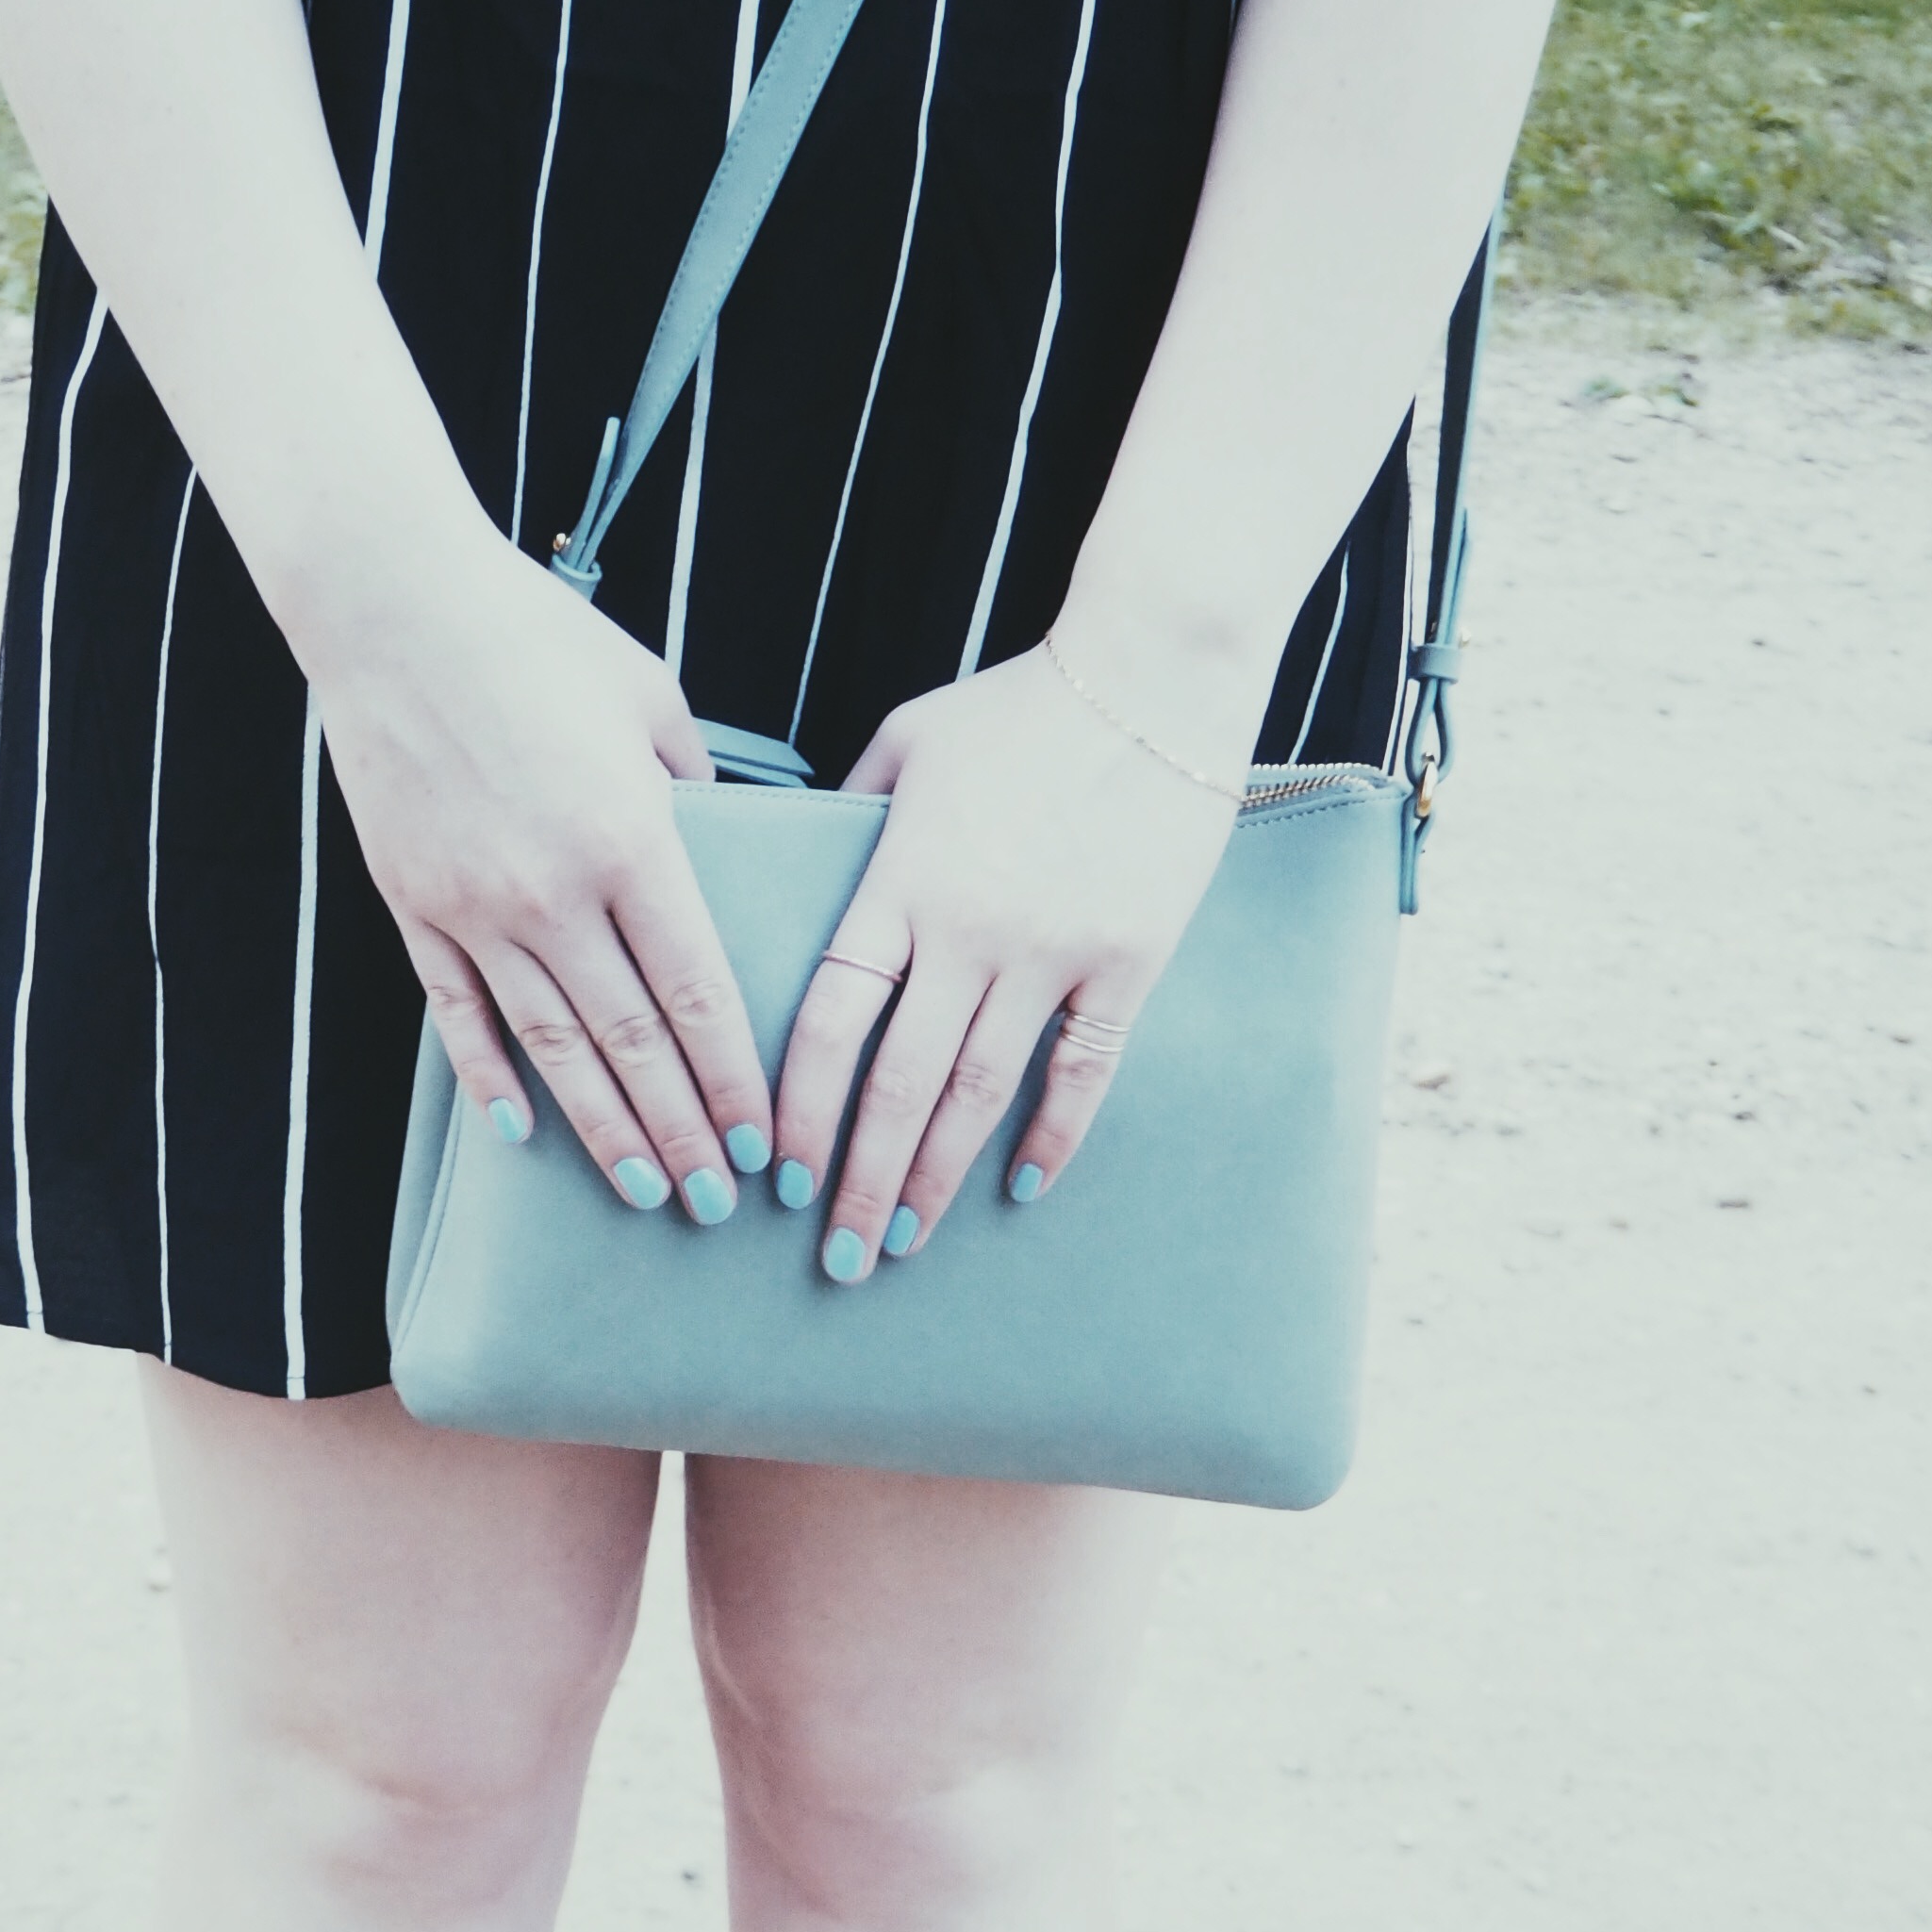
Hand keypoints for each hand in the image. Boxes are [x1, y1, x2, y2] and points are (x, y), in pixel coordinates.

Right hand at [301, 521, 773, 1217]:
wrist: (394, 607)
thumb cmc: (537, 636)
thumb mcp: (651, 699)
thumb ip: (694, 786)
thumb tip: (720, 842)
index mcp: (631, 842)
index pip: (699, 994)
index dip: (734, 1080)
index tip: (763, 1142)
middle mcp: (554, 893)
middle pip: (634, 1044)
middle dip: (683, 1133)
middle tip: (719, 1204)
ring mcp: (475, 908)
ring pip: (551, 1048)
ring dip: (603, 1130)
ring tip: (645, 1193)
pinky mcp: (414, 904)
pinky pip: (458, 1013)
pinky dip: (490, 1077)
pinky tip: (521, 1133)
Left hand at [771, 653, 1239, 1277]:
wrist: (1154, 674)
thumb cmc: (1020, 704)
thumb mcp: (906, 741)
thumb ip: (851, 812)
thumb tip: (806, 861)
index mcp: (901, 883)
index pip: (832, 1020)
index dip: (800, 1108)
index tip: (777, 1172)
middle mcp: (969, 932)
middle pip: (898, 1085)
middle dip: (859, 1182)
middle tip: (834, 1257)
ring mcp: (1052, 953)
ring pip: (981, 1095)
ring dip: (936, 1179)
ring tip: (903, 1242)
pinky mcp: (1128, 961)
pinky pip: (1084, 1072)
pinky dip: (1053, 1137)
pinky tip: (1022, 1188)